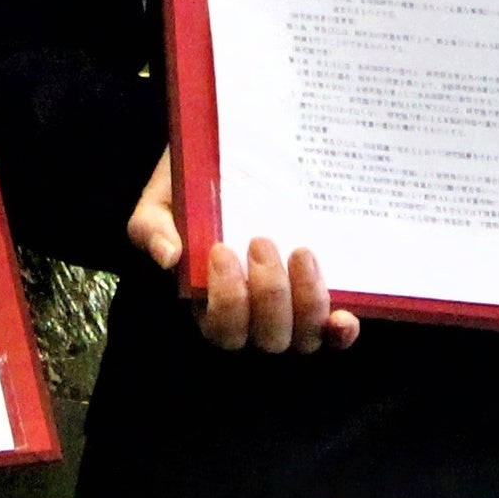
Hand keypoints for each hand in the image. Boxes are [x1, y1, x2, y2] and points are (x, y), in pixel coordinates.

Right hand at [132, 150, 355, 353]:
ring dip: (307, 302)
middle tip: (261, 241)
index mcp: (208, 302)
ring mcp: (291, 310)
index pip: (220, 328)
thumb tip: (169, 257)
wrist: (227, 159)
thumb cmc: (192, 186)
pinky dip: (340, 332)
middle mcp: (252, 316)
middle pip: (266, 338)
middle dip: (268, 294)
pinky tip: (345, 317)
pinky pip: (333, 332)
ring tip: (302, 252)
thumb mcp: (162, 200)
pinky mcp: (321, 297)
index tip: (222, 249)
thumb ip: (152, 228)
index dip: (227, 300)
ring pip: (303, 338)